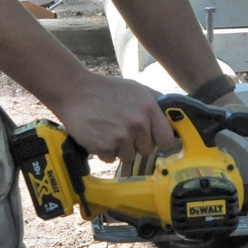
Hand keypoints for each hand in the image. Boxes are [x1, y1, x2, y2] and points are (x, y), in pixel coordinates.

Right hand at [55, 75, 175, 162]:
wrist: (75, 91)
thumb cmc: (106, 89)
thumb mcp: (136, 88)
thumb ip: (155, 101)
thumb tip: (172, 115)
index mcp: (148, 108)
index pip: (166, 139)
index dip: (159, 140)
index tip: (152, 138)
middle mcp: (137, 123)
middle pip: (147, 150)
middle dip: (137, 143)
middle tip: (123, 129)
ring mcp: (121, 137)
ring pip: (129, 156)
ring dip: (120, 148)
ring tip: (109, 130)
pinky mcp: (104, 147)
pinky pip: (111, 159)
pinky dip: (105, 150)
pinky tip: (99, 134)